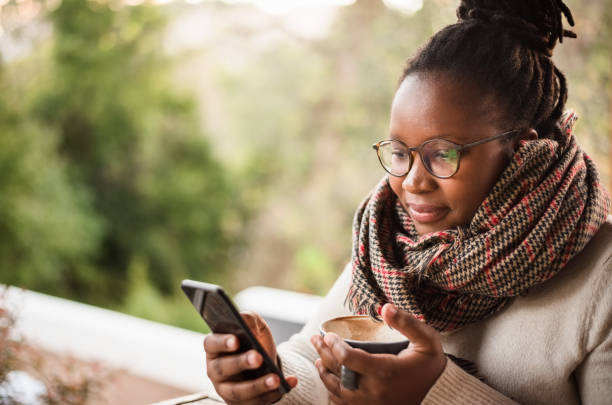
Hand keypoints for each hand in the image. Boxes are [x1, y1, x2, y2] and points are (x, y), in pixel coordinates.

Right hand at [204, 311, 297, 404]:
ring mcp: (227, 390)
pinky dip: (274, 393)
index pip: (211, 344)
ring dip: (258, 385)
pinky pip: (257, 402)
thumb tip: (245, 319)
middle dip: (241, 363)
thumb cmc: (253, 342)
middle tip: (258, 358)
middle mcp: (216, 370)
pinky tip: (288, 382)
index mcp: (215, 348)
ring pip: (239, 391)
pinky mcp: (242, 404)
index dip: (222, 342)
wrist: (264, 365)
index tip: (236, 340)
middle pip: (223, 368)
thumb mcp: (254, 327)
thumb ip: (249, 319)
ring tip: (275, 378)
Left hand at [311, 304, 445, 404]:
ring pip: (338, 390)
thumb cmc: (432, 365)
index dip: (334, 345)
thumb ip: (407, 322)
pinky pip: (344, 403)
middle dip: (323, 353)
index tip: (328, 334)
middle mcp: (374, 391)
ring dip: (324, 372)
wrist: (440, 395)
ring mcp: (371, 404)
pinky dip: (333, 391)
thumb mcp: (427, 340)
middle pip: (338, 372)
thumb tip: (385, 307)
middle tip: (315, 338)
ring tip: (317, 357)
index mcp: (385, 371)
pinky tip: (329, 379)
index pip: (348, 359)